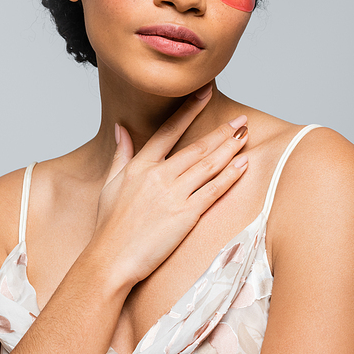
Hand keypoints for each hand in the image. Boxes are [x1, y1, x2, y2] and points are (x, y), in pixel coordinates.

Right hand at [93, 87, 248, 286]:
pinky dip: (230, 176)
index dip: (189, 110)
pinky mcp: (185, 215)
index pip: (168, 130)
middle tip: (241, 120)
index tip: (205, 93)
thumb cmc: (109, 227)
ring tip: (245, 136)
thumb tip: (120, 128)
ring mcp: (173, 195)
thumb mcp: (109, 184)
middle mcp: (158, 176)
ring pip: (208, 165)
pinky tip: (242, 164)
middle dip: (222, 131)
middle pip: (197, 147)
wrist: (110, 260)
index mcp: (140, 166)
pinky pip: (213, 190)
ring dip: (230, 149)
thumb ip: (120, 154)